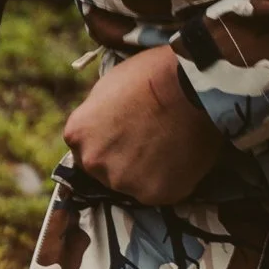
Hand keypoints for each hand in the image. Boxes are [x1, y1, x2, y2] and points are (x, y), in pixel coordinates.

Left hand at [62, 43, 222, 204]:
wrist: (191, 85)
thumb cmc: (152, 74)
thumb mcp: (109, 85)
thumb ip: (98, 115)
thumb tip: (104, 125)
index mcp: (78, 134)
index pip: (86, 149)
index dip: (109, 142)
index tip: (128, 135)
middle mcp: (94, 162)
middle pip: (106, 171)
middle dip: (124, 160)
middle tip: (151, 141)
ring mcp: (124, 181)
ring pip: (134, 184)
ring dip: (148, 172)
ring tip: (171, 147)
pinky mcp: (155, 194)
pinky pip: (163, 190)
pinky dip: (172, 179)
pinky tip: (183, 157)